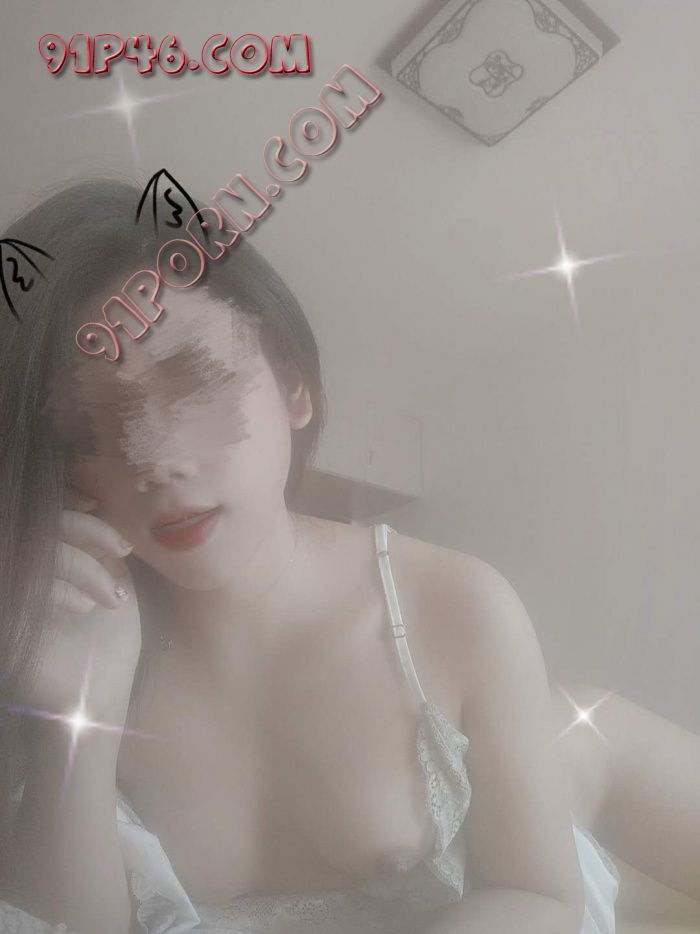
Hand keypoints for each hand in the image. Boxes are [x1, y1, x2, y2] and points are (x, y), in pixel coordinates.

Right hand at [15, 486, 142, 724]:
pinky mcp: (10, 618)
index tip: (103, 509)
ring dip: (85, 566)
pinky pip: (32, 581)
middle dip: (88, 530)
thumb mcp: (106, 577)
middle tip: (122, 549)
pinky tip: (86, 609)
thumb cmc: (105, 642)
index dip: (69, 499)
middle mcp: (19, 575)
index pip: (42, 509)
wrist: (94, 702)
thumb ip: (94, 541)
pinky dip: (64, 587)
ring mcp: (12, 595)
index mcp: (36, 561)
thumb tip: (95, 496)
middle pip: (42, 522)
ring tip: (111, 597)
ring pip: (42, 550)